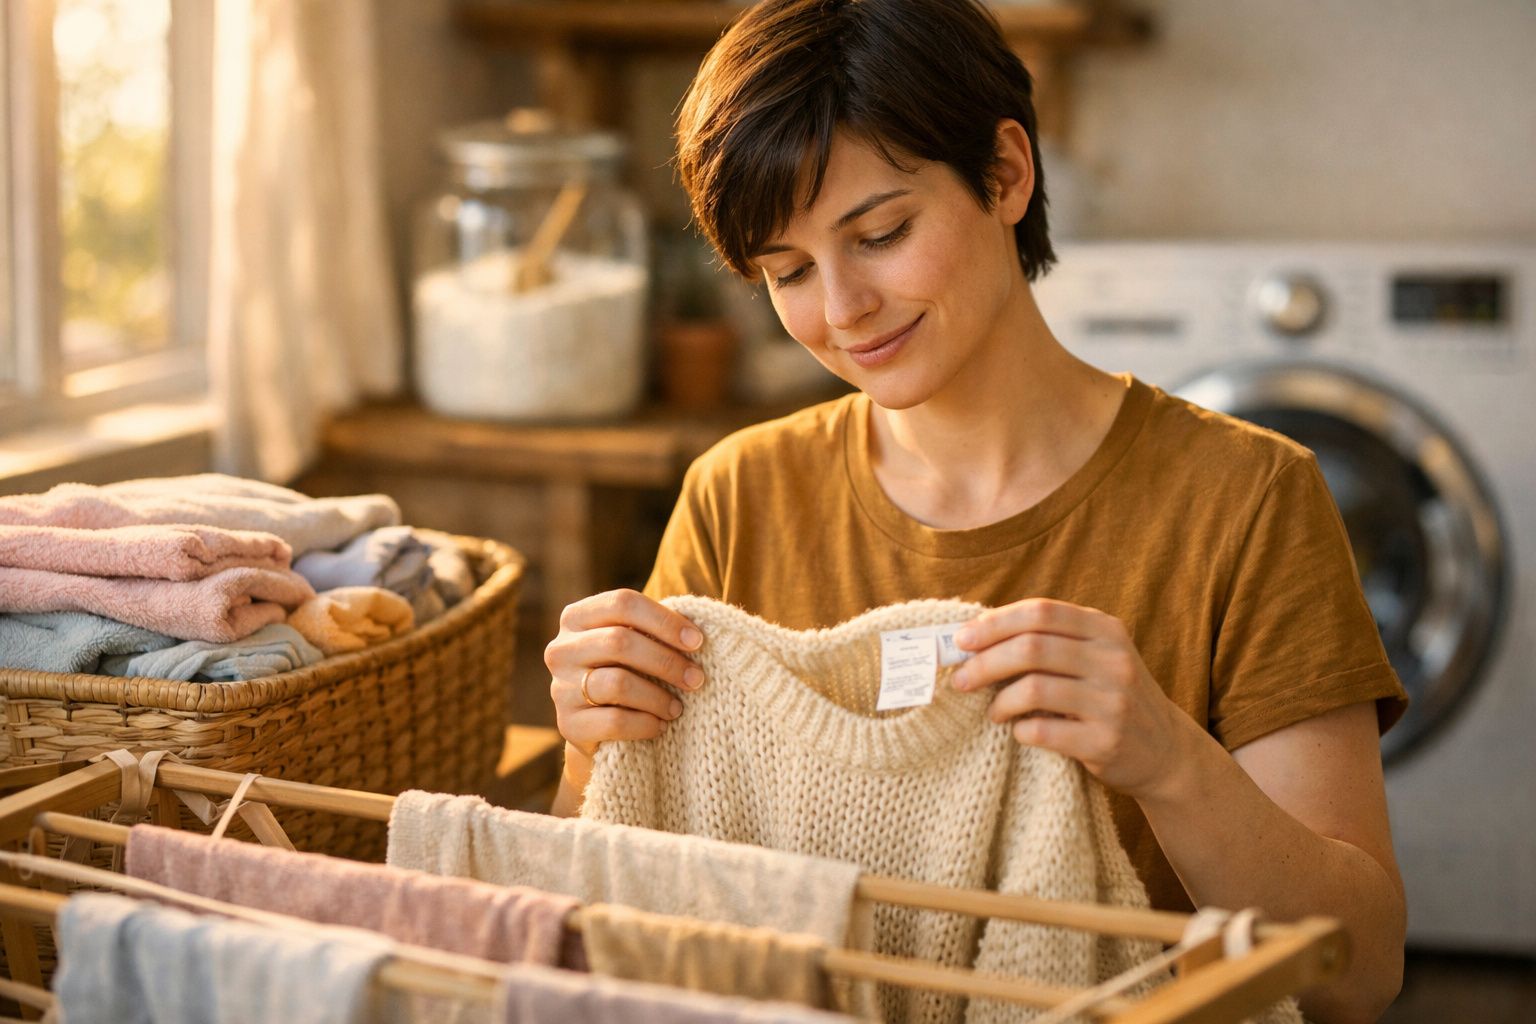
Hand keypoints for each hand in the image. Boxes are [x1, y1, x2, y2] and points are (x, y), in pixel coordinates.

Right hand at [544, 589, 703, 759]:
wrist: (598, 730)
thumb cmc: (628, 673)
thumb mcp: (636, 644)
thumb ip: (655, 630)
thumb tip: (696, 631)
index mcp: (577, 617)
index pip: (622, 603)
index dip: (664, 620)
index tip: (697, 641)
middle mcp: (561, 649)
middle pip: (619, 642)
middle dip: (666, 661)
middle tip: (696, 678)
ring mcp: (560, 688)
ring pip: (617, 683)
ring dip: (658, 697)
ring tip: (678, 707)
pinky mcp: (568, 725)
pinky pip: (614, 721)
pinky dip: (646, 724)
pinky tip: (660, 726)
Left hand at [951, 598, 1197, 799]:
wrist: (1167, 752)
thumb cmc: (1111, 697)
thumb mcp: (1095, 656)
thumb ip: (1050, 641)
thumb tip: (975, 636)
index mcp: (1105, 629)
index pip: (1040, 612)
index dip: (994, 623)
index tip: (961, 640)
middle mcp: (1113, 660)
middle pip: (1031, 649)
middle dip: (984, 663)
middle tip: (960, 680)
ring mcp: (1113, 701)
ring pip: (1033, 689)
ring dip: (1000, 702)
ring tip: (992, 712)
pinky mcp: (1107, 741)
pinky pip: (1043, 731)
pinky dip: (1021, 731)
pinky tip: (1020, 733)